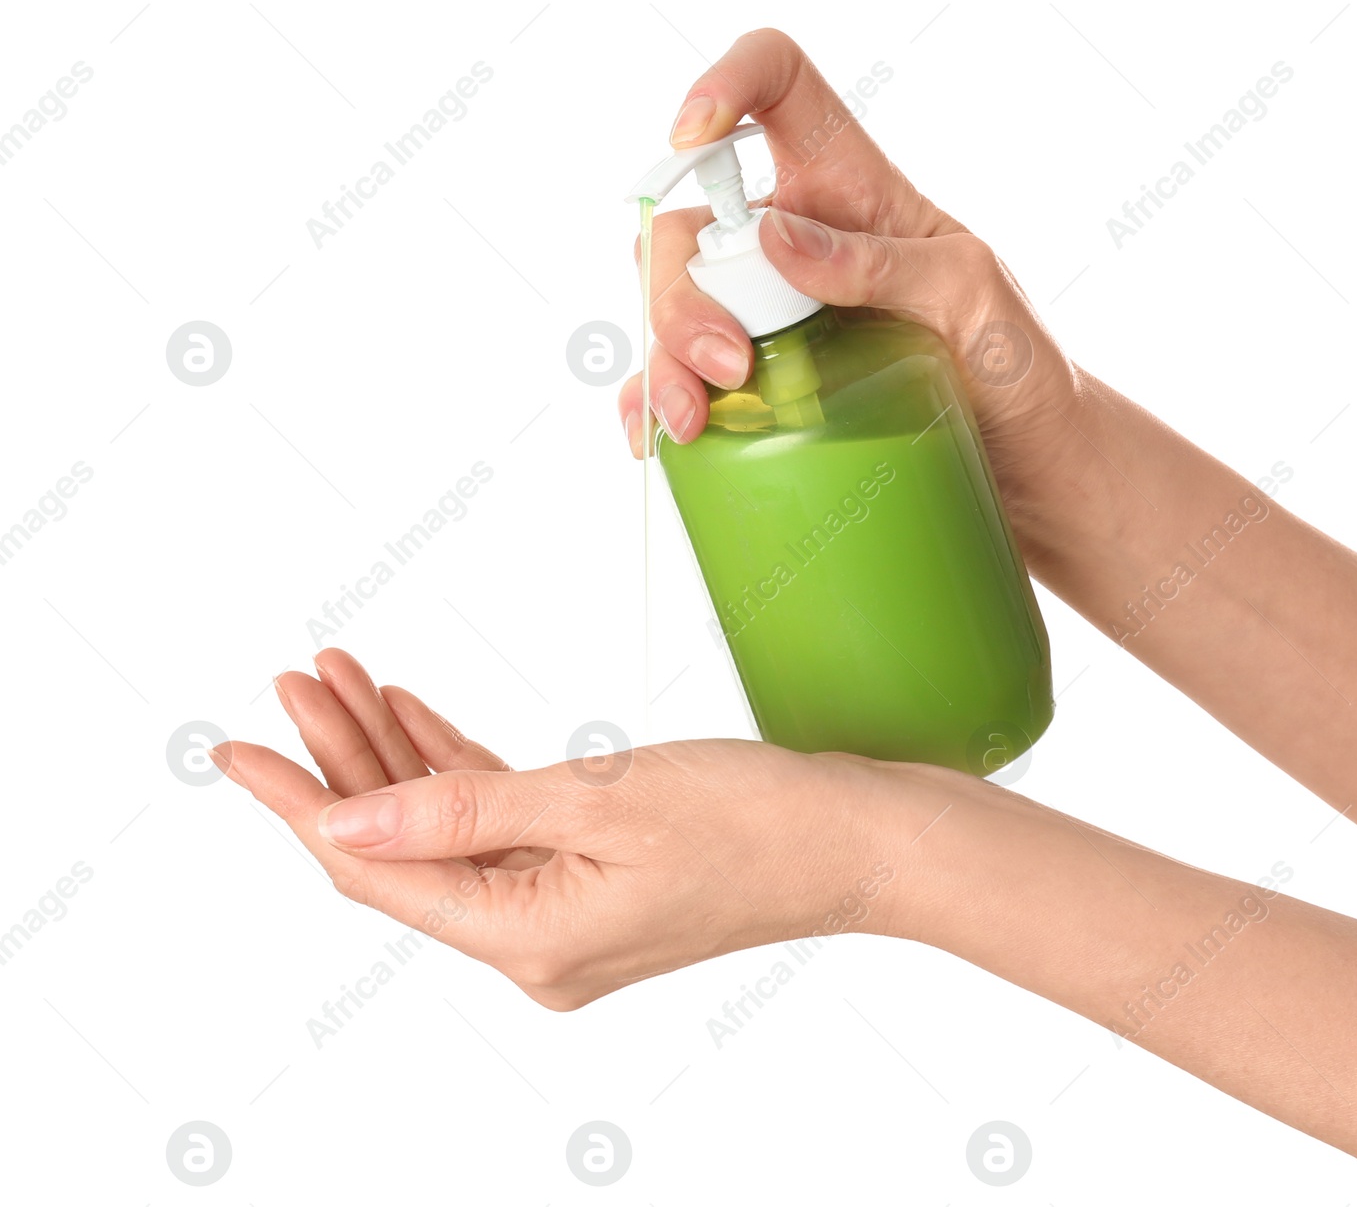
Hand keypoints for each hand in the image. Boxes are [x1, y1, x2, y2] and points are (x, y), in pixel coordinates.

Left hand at [214, 648, 968, 1009]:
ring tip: (341, 678)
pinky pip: (498, 824)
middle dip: (343, 761)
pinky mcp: (590, 879)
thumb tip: (339, 828)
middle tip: (297, 679)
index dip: (298, 806)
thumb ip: (459, 808)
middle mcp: (534, 943)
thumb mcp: (597, 799)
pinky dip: (455, 768)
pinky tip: (413, 715)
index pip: (374, 873)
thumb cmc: (754, 819)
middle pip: (403, 849)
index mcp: (527, 939)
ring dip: (394, 755)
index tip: (234, 749)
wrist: (857, 838)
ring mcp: (562, 914)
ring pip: (445, 830)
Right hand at [616, 29, 1078, 555]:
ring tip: (696, 419)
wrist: (1026, 465)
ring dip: (666, 356)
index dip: (728, 82)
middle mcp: (794, 241)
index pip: (779, 86)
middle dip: (682, 290)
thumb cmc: (1015, 365)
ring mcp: (767, 314)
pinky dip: (651, 404)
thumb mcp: (974, 297)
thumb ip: (884, 262)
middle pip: (692, 223)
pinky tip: (661, 437)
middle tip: (729, 363)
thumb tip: (775, 240)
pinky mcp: (756, 385)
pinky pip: (675, 378)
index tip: (693, 134)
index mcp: (852, 188)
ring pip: (671, 304)